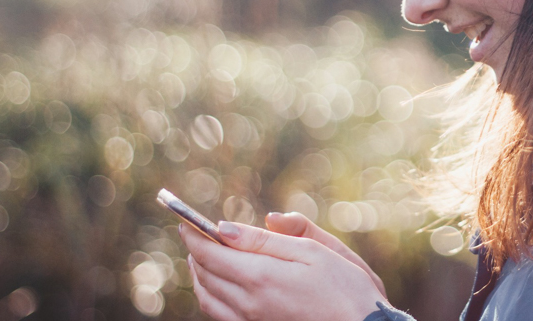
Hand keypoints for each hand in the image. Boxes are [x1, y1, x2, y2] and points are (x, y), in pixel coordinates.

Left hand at [180, 219, 385, 320]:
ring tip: (203, 256)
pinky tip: (219, 285)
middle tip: (195, 234)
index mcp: (261, 276)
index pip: (210, 252)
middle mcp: (248, 303)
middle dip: (196, 251)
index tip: (186, 221)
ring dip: (199, 274)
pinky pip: (218, 315)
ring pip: (207, 297)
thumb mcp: (314, 251)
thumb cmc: (346, 288)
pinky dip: (210, 295)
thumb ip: (269, 239)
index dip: (194, 234)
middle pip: (204, 274)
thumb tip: (227, 228)